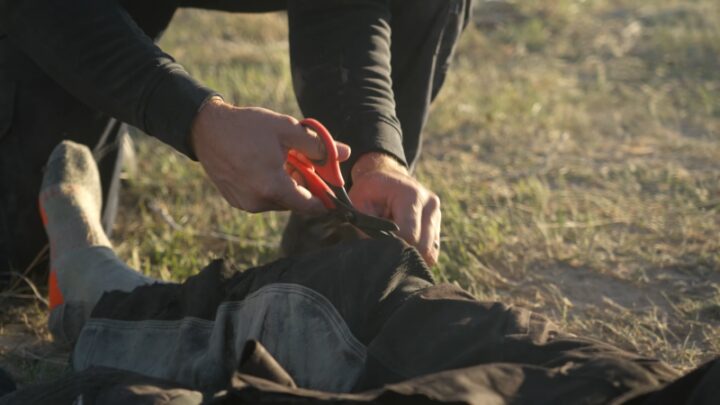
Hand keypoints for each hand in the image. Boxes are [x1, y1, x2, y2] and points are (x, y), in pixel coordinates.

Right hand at [191, 98, 349, 212]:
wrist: (206, 129)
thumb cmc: (247, 126)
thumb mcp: (287, 130)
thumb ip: (318, 145)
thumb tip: (345, 154)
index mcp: (272, 186)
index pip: (310, 206)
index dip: (326, 201)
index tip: (335, 192)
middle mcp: (258, 201)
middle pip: (295, 202)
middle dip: (305, 185)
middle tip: (305, 163)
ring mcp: (245, 204)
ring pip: (279, 200)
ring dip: (287, 185)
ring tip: (282, 159)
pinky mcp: (236, 201)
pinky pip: (263, 198)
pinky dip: (270, 186)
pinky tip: (265, 165)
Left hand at [349, 153, 440, 265]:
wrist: (383, 178)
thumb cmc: (368, 192)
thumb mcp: (359, 205)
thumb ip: (365, 229)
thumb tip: (375, 253)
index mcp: (411, 195)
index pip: (409, 235)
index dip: (391, 246)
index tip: (376, 247)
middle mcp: (430, 203)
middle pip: (423, 246)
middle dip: (401, 252)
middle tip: (383, 249)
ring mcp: (437, 213)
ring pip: (429, 251)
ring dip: (410, 252)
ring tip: (393, 241)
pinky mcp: (438, 224)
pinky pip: (431, 249)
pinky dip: (416, 251)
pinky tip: (402, 242)